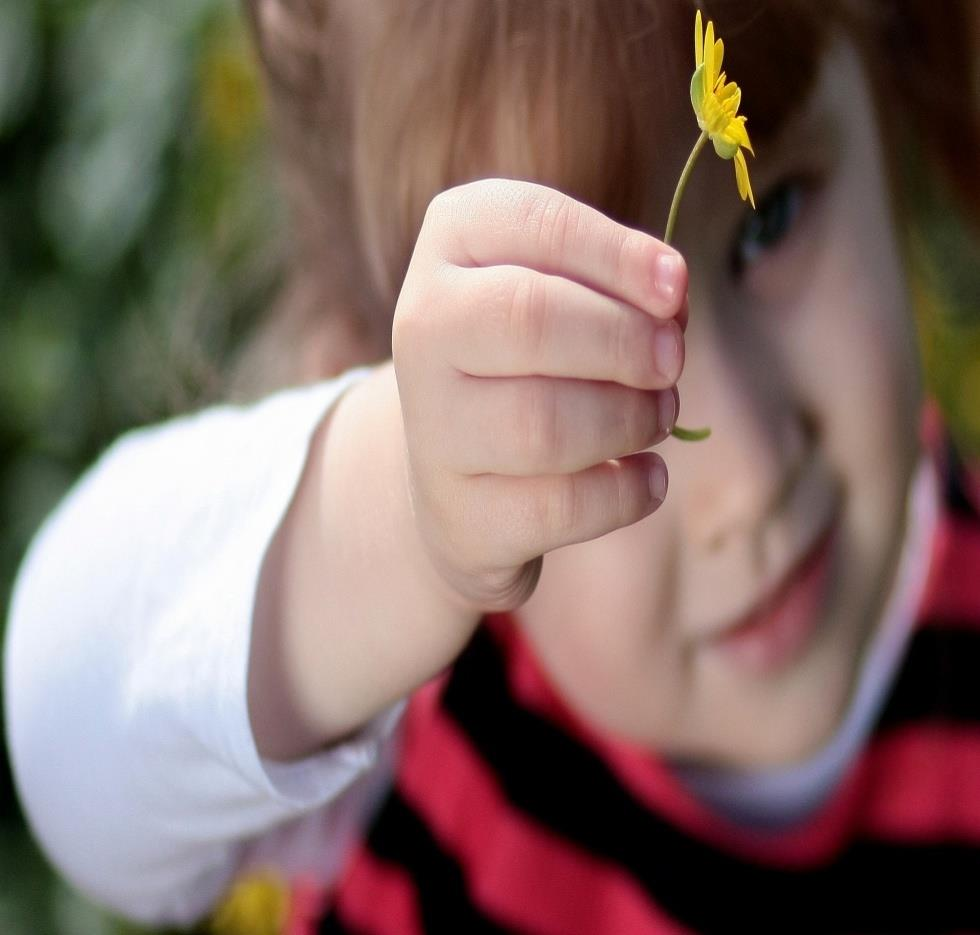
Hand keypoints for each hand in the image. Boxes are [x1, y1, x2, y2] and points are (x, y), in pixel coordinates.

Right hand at [393, 179, 685, 613]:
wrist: (461, 463)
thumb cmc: (535, 353)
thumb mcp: (569, 288)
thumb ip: (622, 282)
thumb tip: (671, 302)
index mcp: (452, 241)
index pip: (536, 226)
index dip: (619, 256)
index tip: (677, 289)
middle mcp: (423, 327)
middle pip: (530, 321)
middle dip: (625, 343)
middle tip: (672, 364)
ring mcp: (431, 426)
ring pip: (543, 425)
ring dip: (630, 421)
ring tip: (658, 417)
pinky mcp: (460, 510)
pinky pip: (558, 506)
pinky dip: (626, 492)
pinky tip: (645, 476)